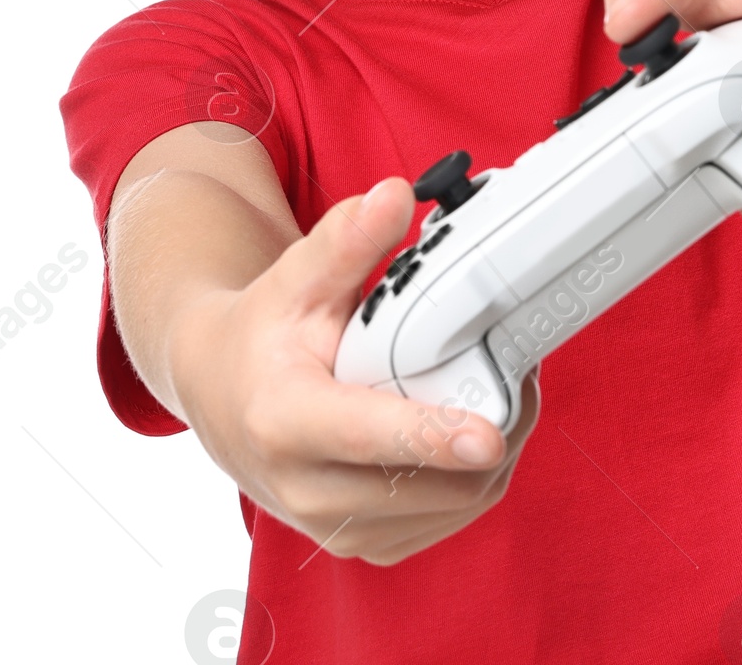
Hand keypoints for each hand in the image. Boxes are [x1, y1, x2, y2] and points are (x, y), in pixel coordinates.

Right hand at [165, 177, 541, 564]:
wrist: (221, 395)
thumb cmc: (262, 334)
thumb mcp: (296, 278)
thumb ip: (347, 240)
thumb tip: (394, 196)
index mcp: (284, 421)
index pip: (370, 438)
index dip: (433, 437)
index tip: (488, 434)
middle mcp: (306, 489)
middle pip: (430, 481)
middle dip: (491, 431)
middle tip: (519, 371)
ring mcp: (336, 528)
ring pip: (451, 508)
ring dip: (495, 456)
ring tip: (504, 390)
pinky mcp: (363, 544)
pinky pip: (444, 521)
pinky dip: (474, 479)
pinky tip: (476, 427)